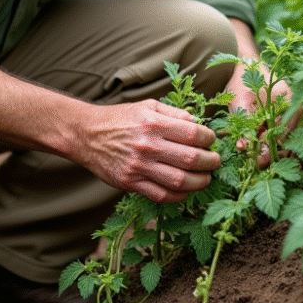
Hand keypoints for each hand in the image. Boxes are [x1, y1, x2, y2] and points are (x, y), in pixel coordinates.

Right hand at [71, 100, 220, 203]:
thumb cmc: (119, 119)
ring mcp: (139, 167)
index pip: (194, 134)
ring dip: (200, 182)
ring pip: (180, 181)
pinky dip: (179, 196)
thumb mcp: (147, 106)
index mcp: (154, 124)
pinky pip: (162, 196)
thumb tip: (198, 123)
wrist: (87, 134)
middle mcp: (148, 146)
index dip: (209, 139)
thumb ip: (174, 114)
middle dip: (211, 162)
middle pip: (192, 159)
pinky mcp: (130, 183)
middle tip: (215, 161)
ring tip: (205, 178)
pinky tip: (186, 190)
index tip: (211, 141)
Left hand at [225, 59, 300, 167]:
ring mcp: (291, 111)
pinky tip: (252, 141)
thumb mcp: (241, 103)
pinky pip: (277, 131)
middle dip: (267, 152)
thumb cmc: (242, 80)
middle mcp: (295, 109)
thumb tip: (244, 148)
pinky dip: (265, 137)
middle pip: (284, 140)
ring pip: (281, 137)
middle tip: (252, 161)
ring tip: (250, 152)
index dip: (268, 153)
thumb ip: (244, 126)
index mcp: (290, 104)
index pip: (283, 137)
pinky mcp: (284, 113)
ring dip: (265, 146)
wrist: (243, 64)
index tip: (255, 163)